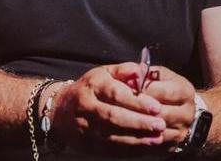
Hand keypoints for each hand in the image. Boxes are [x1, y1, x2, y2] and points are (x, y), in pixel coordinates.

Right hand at [49, 63, 167, 153]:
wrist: (60, 110)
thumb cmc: (89, 88)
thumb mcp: (103, 73)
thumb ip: (124, 71)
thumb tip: (142, 70)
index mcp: (93, 85)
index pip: (116, 94)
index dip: (137, 102)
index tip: (156, 107)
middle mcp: (87, 106)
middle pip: (114, 116)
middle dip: (139, 122)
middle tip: (161, 125)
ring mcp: (85, 127)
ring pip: (111, 135)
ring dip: (136, 139)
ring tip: (157, 139)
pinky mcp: (87, 144)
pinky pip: (109, 149)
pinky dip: (128, 150)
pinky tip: (145, 148)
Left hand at [128, 66, 196, 147]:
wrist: (183, 110)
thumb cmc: (168, 88)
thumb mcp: (162, 76)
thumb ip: (148, 73)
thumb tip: (133, 74)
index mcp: (185, 92)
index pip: (163, 92)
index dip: (143, 91)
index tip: (126, 88)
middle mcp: (187, 113)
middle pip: (160, 113)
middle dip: (138, 109)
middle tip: (120, 105)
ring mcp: (181, 130)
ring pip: (156, 130)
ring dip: (137, 125)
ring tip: (120, 117)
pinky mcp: (174, 143)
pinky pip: (154, 143)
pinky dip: (139, 137)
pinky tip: (126, 130)